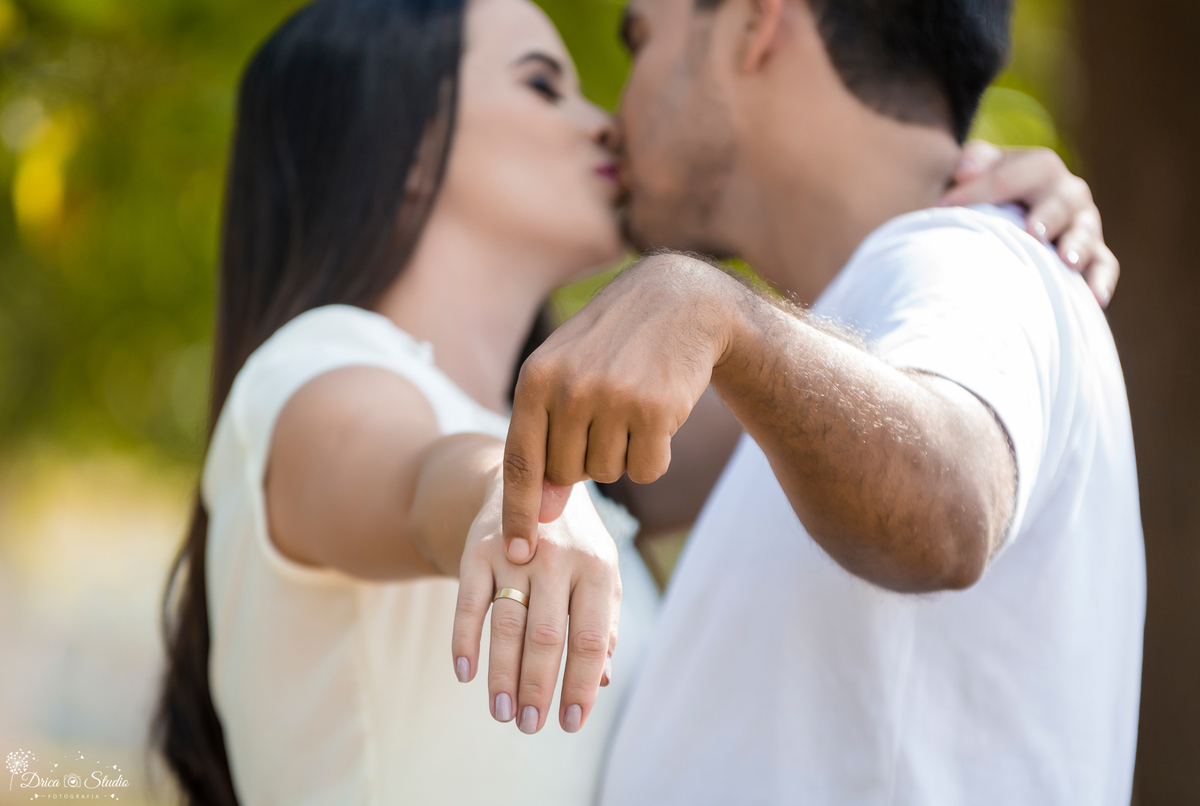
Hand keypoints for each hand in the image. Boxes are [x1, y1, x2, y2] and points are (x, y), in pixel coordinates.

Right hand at [452, 473, 620, 734]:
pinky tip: (465, 674)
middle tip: (530, 726)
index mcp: (596, 567)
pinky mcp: (477, 549)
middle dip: (537, 688)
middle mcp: (557, 558)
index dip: (580, 685)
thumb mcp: (600, 573)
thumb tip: (601, 679)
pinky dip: (464, 640)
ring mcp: (515, 552)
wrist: (530, 480)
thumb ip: (603, 623)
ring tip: (501, 713)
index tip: (570, 723)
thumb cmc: (574, 543)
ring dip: (501, 675)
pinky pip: (467, 601)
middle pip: (545, 637)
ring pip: (506, 625)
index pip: (588, 639)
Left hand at [501, 255, 734, 555]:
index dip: (518, 513)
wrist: (678, 303)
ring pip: (609, 474)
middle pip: (569, 475)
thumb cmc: (611, 346)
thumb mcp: (564, 380)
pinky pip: (647, 470)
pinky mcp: (656, 410)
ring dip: (622, 453)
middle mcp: (570, 389)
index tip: (516, 555)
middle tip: (605, 418)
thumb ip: (547, 442)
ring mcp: (614, 399)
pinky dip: (654, 454)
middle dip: (586, 461)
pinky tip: (658, 414)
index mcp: (535, 380)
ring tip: (630, 406)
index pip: (519, 463)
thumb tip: (545, 515)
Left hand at [939, 141, 1119, 306]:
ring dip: (1078, 246)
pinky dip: (1103, 279)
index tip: (946, 207)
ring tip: (1066, 262)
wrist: (1005, 212)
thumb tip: (965, 171)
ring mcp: (1083, 223)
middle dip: (1049, 216)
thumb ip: (973, 161)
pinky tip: (1096, 298)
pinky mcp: (1092, 252)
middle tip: (1033, 232)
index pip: (1015, 175)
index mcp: (1040, 168)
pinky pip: (1105, 264)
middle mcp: (1067, 193)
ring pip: (1087, 232)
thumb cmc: (987, 191)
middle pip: (1064, 200)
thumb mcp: (977, 169)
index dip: (981, 190)